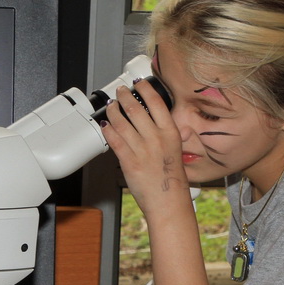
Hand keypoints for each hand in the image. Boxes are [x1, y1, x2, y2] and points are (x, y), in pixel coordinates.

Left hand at [101, 81, 190, 210]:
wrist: (168, 201)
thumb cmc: (172, 178)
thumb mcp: (178, 151)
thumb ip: (176, 134)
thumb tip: (177, 124)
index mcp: (171, 133)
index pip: (156, 103)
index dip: (145, 89)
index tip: (139, 83)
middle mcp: (156, 138)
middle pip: (136, 108)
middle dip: (124, 96)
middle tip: (120, 92)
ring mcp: (142, 149)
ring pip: (122, 122)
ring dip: (113, 110)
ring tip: (111, 106)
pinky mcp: (129, 161)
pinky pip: (114, 140)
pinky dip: (108, 129)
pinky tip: (105, 124)